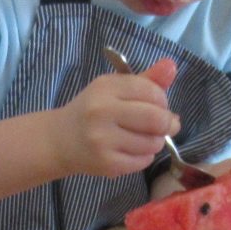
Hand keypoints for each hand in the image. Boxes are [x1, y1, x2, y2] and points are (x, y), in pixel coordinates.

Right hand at [52, 57, 179, 179]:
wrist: (59, 141)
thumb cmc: (91, 111)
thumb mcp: (113, 88)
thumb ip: (145, 79)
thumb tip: (172, 66)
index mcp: (105, 87)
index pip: (152, 92)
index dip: (163, 101)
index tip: (158, 106)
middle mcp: (102, 112)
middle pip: (157, 119)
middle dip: (167, 123)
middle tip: (162, 126)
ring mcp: (103, 140)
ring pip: (153, 143)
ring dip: (156, 141)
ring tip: (143, 138)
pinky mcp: (107, 163)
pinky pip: (143, 161)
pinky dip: (145, 156)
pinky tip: (132, 151)